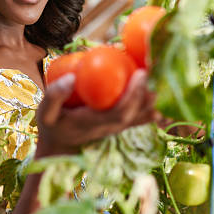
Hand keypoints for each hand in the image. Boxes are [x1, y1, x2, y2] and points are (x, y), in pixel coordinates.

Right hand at [35, 69, 159, 156]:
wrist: (61, 149)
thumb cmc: (53, 126)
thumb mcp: (45, 113)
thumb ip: (54, 96)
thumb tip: (71, 77)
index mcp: (95, 124)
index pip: (121, 111)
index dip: (134, 94)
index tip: (142, 72)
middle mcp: (113, 127)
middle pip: (140, 112)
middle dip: (153, 91)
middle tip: (161, 64)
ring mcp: (120, 128)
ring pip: (146, 114)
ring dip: (159, 95)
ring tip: (168, 71)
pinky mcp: (124, 124)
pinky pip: (145, 114)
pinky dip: (158, 101)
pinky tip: (167, 87)